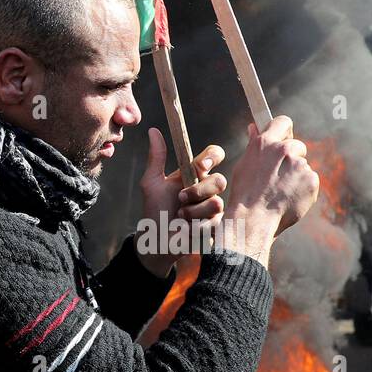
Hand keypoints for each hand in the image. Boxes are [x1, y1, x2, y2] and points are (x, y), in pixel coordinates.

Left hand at [137, 127, 226, 277]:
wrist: (154, 241)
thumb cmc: (154, 211)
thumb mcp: (151, 183)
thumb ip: (156, 158)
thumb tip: (153, 130)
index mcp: (195, 175)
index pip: (214, 155)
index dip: (212, 156)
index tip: (201, 164)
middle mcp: (208, 190)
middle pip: (220, 180)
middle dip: (199, 190)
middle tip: (181, 198)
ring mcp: (214, 209)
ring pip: (217, 203)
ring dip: (194, 211)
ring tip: (180, 217)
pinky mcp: (216, 227)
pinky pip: (213, 222)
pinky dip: (195, 226)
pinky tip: (186, 230)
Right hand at [220, 116, 319, 266]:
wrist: (254, 221)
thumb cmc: (244, 195)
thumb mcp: (244, 165)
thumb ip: (254, 146)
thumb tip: (255, 128)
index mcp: (266, 143)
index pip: (283, 122)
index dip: (284, 131)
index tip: (283, 139)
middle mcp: (285, 150)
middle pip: (297, 146)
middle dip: (292, 158)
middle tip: (279, 176)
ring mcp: (300, 165)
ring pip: (303, 167)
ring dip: (296, 176)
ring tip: (280, 193)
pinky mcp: (312, 181)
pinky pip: (310, 182)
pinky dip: (303, 190)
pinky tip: (289, 200)